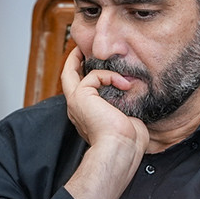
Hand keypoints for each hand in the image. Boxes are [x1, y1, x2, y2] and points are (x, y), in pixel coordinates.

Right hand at [60, 48, 147, 198]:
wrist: (121, 148)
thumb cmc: (128, 140)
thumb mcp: (126, 117)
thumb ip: (124, 104)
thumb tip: (132, 92)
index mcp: (87, 115)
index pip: (81, 91)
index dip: (84, 77)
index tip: (92, 65)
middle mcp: (77, 109)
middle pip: (67, 78)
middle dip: (72, 62)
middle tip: (79, 49)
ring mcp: (76, 102)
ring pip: (70, 73)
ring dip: (86, 61)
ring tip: (98, 54)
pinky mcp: (81, 96)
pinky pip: (92, 76)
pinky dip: (109, 76)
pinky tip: (123, 84)